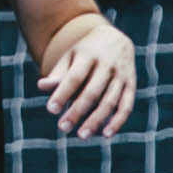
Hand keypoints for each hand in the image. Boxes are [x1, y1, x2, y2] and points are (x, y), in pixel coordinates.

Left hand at [39, 18, 135, 139]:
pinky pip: (126, 106)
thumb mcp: (70, 57)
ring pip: (110, 101)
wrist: (115, 38)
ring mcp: (121, 75)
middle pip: (92, 92)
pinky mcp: (131, 84)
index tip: (51, 110)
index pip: (75, 77)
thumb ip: (58, 73)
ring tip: (82, 135)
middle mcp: (107, 64)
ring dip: (96, 120)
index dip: (63, 94)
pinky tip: (106, 134)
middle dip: (77, 111)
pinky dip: (118, 121)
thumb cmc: (86, 52)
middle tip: (63, 128)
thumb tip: (41, 86)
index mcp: (88, 55)